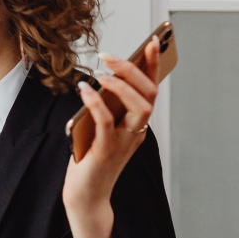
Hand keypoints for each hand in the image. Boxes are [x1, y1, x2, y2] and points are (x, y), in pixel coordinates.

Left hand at [62, 41, 159, 237]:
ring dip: (121, 86)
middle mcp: (135, 132)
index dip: (154, 66)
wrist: (86, 195)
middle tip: (111, 56)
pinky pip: (106, 122)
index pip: (150, 90)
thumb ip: (105, 109)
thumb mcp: (100, 129)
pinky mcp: (106, 152)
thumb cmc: (91, 160)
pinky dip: (97, 103)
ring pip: (138, 107)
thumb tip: (99, 79)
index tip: (153, 41)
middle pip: (148, 95)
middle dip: (134, 71)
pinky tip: (84, 89)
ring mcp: (124, 143)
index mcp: (136, 125)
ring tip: (101, 71)